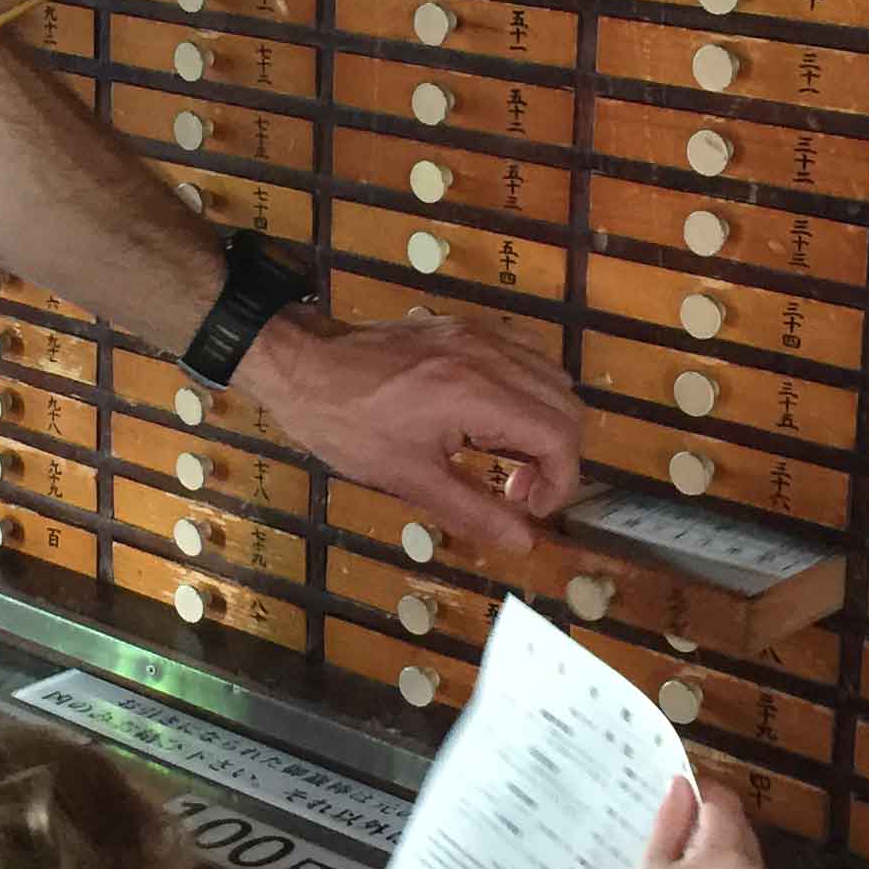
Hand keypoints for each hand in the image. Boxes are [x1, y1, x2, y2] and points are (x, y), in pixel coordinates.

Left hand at [236, 308, 581, 560]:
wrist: (302, 367)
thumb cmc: (347, 427)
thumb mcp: (408, 479)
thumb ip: (474, 511)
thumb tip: (525, 542)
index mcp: (476, 394)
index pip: (559, 435)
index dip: (561, 481)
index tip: (530, 508)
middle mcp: (489, 355)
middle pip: (567, 405)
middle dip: (558, 457)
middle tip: (519, 492)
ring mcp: (479, 334)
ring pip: (552, 376)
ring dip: (547, 422)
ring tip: (509, 458)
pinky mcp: (465, 326)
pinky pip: (525, 352)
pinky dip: (528, 389)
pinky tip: (496, 417)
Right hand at [614, 781, 773, 868]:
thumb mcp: (653, 866)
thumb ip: (670, 820)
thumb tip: (681, 783)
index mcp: (727, 853)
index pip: (722, 803)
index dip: (702, 789)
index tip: (680, 790)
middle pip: (739, 825)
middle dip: (712, 818)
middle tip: (677, 826)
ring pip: (746, 852)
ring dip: (723, 844)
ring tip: (686, 859)